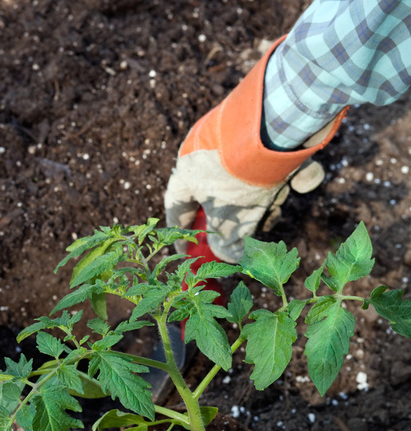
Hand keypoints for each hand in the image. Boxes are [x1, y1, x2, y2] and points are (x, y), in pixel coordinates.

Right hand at [165, 37, 345, 262]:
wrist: (280, 121)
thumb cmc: (244, 174)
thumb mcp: (234, 218)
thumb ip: (228, 244)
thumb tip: (229, 257)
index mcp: (189, 170)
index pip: (177, 207)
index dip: (182, 233)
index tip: (188, 252)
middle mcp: (210, 154)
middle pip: (223, 199)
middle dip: (243, 219)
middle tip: (255, 231)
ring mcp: (241, 142)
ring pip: (254, 183)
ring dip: (272, 199)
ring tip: (282, 202)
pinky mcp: (271, 133)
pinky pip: (281, 163)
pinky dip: (296, 174)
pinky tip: (306, 179)